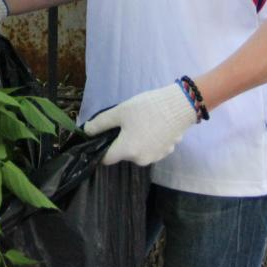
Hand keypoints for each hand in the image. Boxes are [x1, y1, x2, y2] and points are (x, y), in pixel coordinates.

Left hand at [83, 81, 200, 165]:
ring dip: (136, 141)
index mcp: (127, 151)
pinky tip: (155, 126)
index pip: (105, 159)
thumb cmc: (147, 108)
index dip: (101, 148)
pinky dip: (150, 140)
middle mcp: (140, 160)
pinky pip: (151, 148)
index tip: (103, 136)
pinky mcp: (167, 152)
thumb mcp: (119, 111)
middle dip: (121, 141)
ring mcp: (155, 157)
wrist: (180, 106)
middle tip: (125, 123)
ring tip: (142, 122)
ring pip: (137, 151)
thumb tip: (86, 131)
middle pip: (123, 154)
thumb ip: (100, 123)